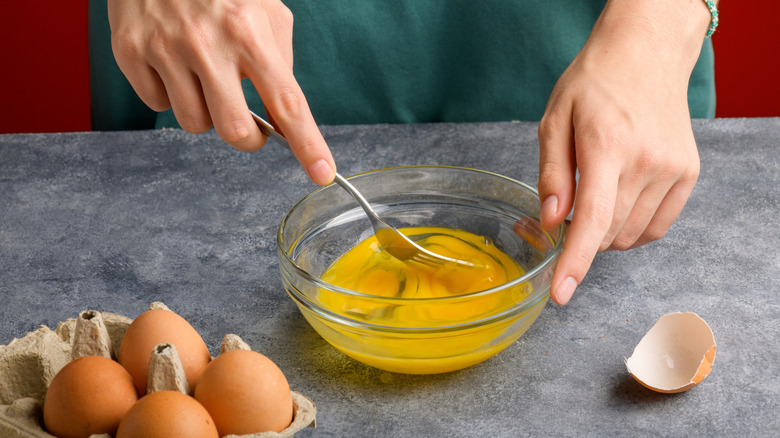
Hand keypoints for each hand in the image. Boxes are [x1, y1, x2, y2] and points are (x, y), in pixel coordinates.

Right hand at [107, 0, 335, 183]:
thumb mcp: (265, 10)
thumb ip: (278, 61)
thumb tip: (283, 115)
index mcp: (250, 32)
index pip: (287, 102)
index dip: (307, 143)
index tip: (322, 172)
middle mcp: (208, 42)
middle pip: (234, 130)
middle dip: (247, 138)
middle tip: (248, 125)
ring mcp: (165, 48)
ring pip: (194, 124)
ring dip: (206, 112)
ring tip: (204, 76)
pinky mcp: (130, 52)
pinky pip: (158, 105)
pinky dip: (170, 94)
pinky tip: (173, 63)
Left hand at [537, 0, 711, 304]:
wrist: (644, 55)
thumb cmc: (593, 84)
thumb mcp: (555, 120)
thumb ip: (552, 175)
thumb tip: (551, 222)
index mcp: (607, 146)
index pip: (593, 219)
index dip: (575, 262)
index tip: (561, 295)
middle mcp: (647, 161)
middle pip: (608, 233)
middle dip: (579, 237)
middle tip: (565, 212)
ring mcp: (673, 170)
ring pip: (631, 236)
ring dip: (605, 233)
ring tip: (594, 195)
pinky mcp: (688, 175)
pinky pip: (655, 228)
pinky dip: (631, 230)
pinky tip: (618, 203)